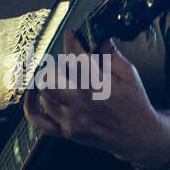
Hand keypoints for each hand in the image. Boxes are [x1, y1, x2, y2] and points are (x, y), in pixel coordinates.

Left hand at [22, 28, 169, 168]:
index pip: (76, 57)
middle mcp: (82, 103)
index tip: (70, 33)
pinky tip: (32, 95)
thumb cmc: (134, 103)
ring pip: (45, 94)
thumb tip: (97, 36)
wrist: (139, 136)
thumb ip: (111, 54)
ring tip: (63, 78)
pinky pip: (39, 122)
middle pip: (51, 77)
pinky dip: (30, 107)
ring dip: (51, 82)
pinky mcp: (67, 133)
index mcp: (99, 86)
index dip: (71, 41)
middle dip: (57, 64)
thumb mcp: (130, 74)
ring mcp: (72, 120)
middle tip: (67, 62)